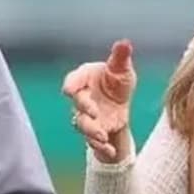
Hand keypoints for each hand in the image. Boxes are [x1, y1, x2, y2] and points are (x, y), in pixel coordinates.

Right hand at [61, 39, 136, 159]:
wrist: (120, 102)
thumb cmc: (116, 80)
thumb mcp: (122, 68)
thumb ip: (120, 57)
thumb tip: (125, 43)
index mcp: (85, 79)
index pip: (74, 80)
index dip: (71, 84)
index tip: (68, 90)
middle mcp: (83, 98)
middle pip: (78, 104)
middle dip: (84, 109)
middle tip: (93, 112)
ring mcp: (87, 117)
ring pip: (82, 125)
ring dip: (91, 131)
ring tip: (103, 135)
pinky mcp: (95, 131)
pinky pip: (93, 141)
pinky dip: (101, 148)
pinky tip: (111, 151)